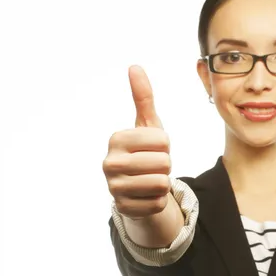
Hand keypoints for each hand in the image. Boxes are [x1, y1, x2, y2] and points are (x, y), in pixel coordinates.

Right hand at [102, 65, 171, 218]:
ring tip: (150, 179)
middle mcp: (109, 163)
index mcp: (116, 139)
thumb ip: (143, 97)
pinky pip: (158, 203)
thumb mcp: (147, 125)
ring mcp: (114, 188)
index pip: (163, 141)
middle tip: (153, 166)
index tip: (153, 148)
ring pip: (162, 184)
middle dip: (165, 165)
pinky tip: (146, 195)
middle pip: (164, 163)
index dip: (166, 145)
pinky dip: (158, 200)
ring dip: (163, 182)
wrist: (137, 186)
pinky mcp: (124, 209)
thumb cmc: (145, 150)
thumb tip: (134, 66)